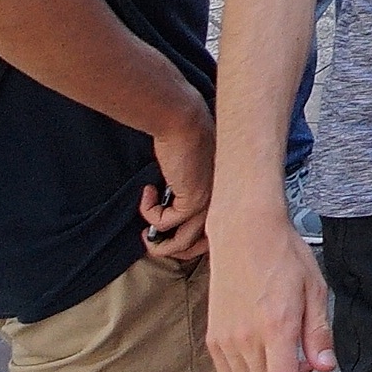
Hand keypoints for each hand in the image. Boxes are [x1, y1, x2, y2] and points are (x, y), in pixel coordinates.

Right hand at [142, 100, 213, 265]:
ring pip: (183, 242)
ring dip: (159, 243)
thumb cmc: (186, 141)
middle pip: (200, 246)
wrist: (184, 121)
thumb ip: (188, 192)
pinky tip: (148, 193)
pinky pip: (166, 223)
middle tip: (152, 240)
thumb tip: (172, 210)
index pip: (215, 234)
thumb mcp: (191, 173)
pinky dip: (149, 213)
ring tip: (146, 232)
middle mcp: (221, 203)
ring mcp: (209, 203)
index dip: (189, 242)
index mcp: (225, 197)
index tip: (167, 236)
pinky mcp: (193, 200)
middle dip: (172, 250)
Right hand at [202, 191, 335, 371]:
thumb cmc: (285, 257)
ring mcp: (225, 340)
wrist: (243, 234)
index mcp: (275, 327)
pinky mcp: (214, 338)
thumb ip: (318, 334)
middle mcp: (245, 339)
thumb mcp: (315, 290)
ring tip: (295, 364)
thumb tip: (324, 370)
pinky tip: (270, 359)